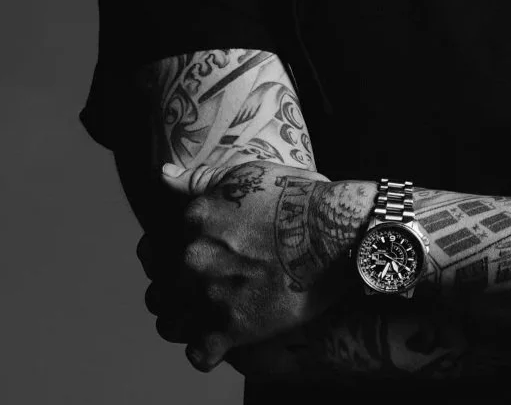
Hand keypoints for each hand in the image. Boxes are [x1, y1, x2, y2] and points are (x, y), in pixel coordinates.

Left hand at [139, 160, 355, 373]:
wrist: (338, 232)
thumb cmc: (300, 197)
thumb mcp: (248, 175)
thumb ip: (198, 179)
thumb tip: (162, 174)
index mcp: (195, 218)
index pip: (154, 247)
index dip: (171, 255)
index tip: (197, 257)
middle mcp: (194, 257)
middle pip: (160, 286)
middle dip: (178, 288)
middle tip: (211, 283)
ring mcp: (210, 294)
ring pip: (170, 322)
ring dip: (186, 319)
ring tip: (214, 310)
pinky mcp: (232, 329)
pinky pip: (199, 353)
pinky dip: (209, 347)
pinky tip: (226, 334)